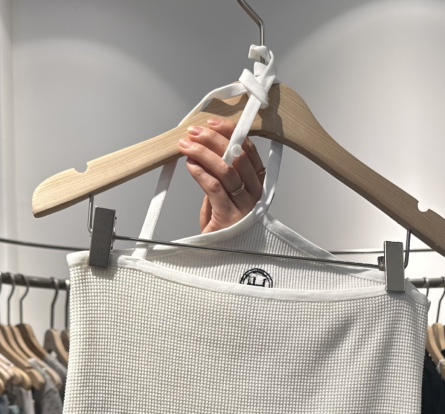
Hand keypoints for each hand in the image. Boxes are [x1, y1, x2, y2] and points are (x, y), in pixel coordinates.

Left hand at [178, 118, 265, 233]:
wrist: (223, 258)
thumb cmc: (225, 228)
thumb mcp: (226, 196)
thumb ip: (222, 176)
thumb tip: (204, 151)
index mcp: (258, 185)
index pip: (248, 150)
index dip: (231, 132)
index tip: (212, 123)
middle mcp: (255, 194)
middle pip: (237, 156)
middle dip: (213, 139)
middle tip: (194, 131)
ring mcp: (244, 207)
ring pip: (226, 170)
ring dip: (203, 152)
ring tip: (186, 145)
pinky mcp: (229, 218)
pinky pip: (214, 188)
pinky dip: (200, 172)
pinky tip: (190, 164)